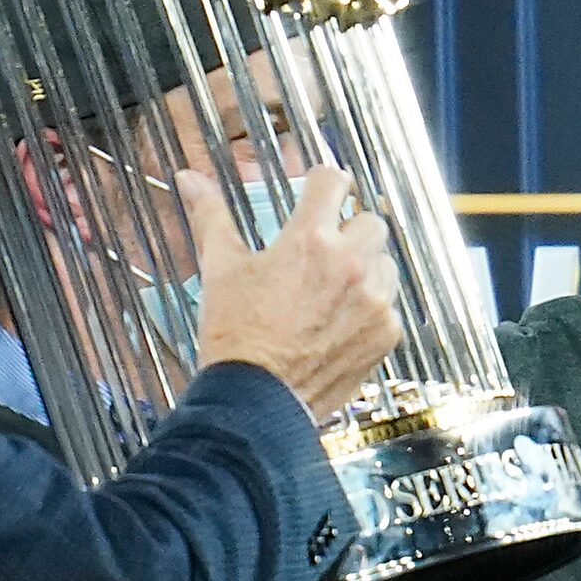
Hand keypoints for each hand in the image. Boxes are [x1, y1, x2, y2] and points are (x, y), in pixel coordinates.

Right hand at [184, 164, 401, 417]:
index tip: (321, 190)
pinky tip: (340, 323)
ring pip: (384, 263)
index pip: (333, 181)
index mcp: (309, 239)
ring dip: (365, 269)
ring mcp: (373, 299)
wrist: (256, 400)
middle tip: (324, 252)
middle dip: (349, 231)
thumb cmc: (236, 336)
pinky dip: (371, 309)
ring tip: (331, 292)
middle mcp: (349, 263)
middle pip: (369, 221)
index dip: (325, 182)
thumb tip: (191, 180)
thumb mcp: (220, 269)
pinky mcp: (385, 332)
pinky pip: (389, 305)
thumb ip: (211, 217)